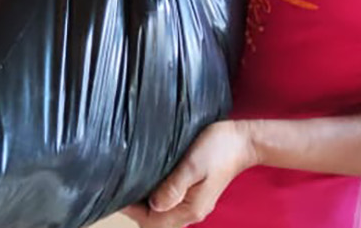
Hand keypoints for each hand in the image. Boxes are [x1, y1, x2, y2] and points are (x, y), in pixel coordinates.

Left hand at [122, 121, 256, 227]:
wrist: (242, 141)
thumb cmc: (219, 149)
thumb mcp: (193, 165)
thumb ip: (174, 187)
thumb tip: (154, 204)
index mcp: (190, 209)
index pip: (152, 221)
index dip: (132, 209)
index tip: (117, 191)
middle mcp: (190, 211)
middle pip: (154, 221)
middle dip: (135, 209)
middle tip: (120, 186)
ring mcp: (193, 204)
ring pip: (161, 213)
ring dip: (144, 203)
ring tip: (130, 182)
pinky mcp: (193, 193)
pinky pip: (169, 202)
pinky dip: (154, 196)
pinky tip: (148, 180)